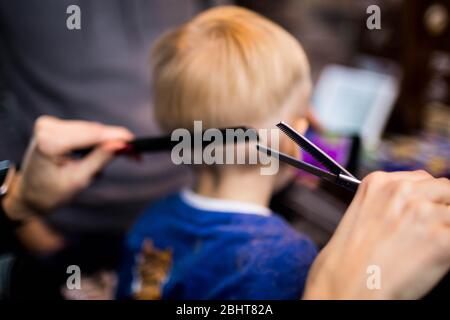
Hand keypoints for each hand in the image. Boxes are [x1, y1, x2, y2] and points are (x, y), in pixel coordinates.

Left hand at [3, 116, 132, 220]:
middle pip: (92, 129)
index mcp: (49, 142)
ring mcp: (49, 124)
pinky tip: (104, 149)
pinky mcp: (53, 124)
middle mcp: (47, 128)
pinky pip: (83, 129)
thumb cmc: (50, 192)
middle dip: (115, 140)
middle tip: (135, 154)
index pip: (91, 134)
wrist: (29, 193)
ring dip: (106, 140)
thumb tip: (121, 145)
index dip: (116, 137)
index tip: (135, 142)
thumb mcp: (79, 179)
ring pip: (90, 128)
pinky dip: (95, 139)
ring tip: (122, 154)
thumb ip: (100, 159)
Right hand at [303, 171, 449, 298]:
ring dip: (446, 229)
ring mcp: (421, 212)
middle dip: (441, 209)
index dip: (427, 198)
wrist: (343, 286)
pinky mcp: (440, 238)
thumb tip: (415, 208)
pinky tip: (435, 258)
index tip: (427, 211)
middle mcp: (400, 191)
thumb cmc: (345, 262)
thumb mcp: (360, 217)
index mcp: (378, 182)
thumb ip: (389, 205)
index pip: (422, 179)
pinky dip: (449, 248)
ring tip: (427, 249)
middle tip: (429, 233)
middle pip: (444, 188)